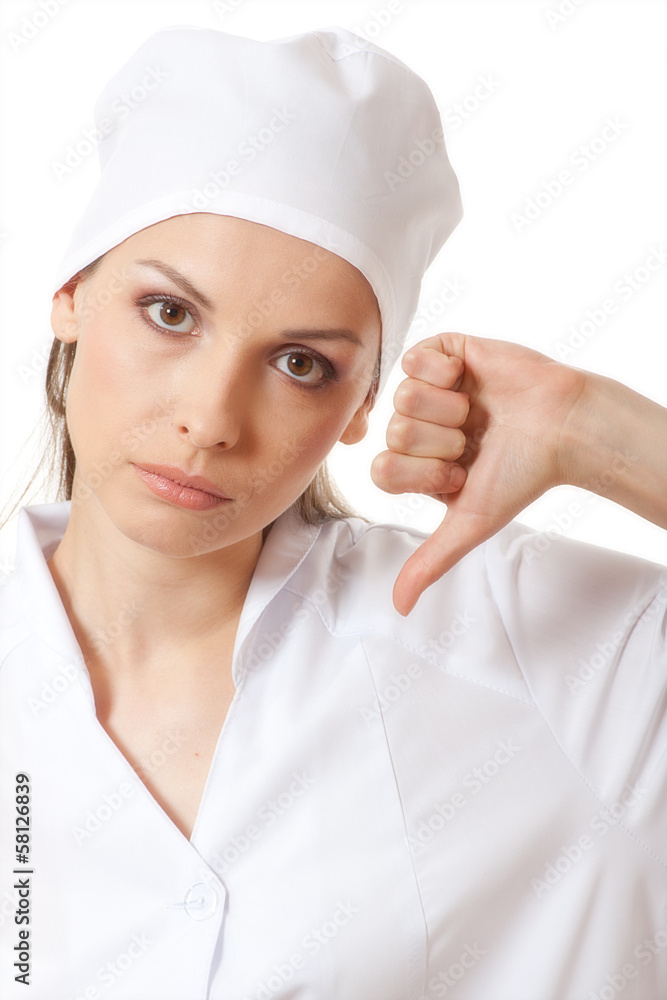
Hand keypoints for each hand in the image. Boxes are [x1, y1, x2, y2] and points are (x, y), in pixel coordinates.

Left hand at [371, 332, 587, 614]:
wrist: (563, 428)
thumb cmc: (521, 475)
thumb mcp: (470, 523)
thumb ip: (430, 560)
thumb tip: (399, 607)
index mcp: (414, 464)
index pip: (381, 470)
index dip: (424, 473)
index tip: (461, 473)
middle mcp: (414, 426)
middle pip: (394, 433)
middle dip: (443, 441)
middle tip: (476, 439)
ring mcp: (426, 388)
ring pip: (404, 397)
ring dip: (450, 408)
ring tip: (478, 411)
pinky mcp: (442, 352)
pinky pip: (415, 358)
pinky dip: (447, 372)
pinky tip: (470, 379)